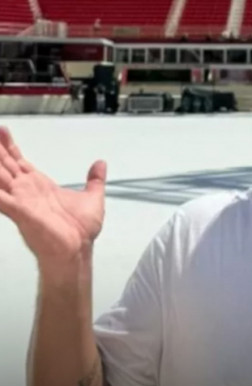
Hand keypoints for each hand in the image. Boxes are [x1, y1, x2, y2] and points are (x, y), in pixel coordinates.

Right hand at [0, 127, 106, 263]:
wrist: (78, 249)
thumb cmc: (81, 230)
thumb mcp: (92, 198)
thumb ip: (95, 180)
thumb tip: (101, 164)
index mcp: (39, 185)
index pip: (19, 161)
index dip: (10, 146)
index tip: (3, 129)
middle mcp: (26, 190)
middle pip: (4, 163)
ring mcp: (20, 200)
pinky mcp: (19, 211)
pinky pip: (0, 198)